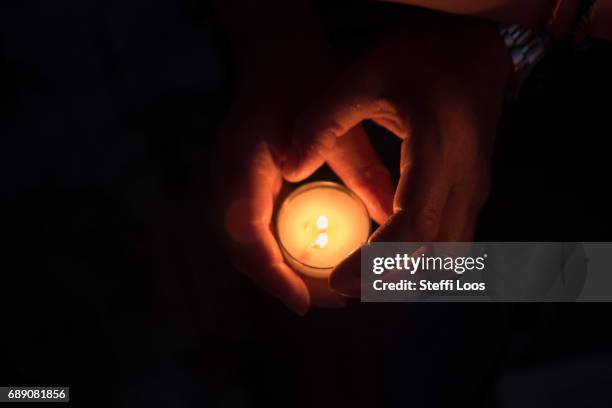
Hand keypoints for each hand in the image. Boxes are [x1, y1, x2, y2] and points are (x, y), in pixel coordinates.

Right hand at [214, 23, 393, 314]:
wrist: (275, 56)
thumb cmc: (306, 80)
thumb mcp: (340, 127)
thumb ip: (363, 173)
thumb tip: (394, 221)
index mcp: (243, 165)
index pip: (247, 237)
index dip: (274, 277)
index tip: (305, 304)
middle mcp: (225, 179)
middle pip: (242, 252)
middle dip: (281, 284)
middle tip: (329, 302)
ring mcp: (227, 183)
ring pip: (244, 246)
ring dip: (279, 272)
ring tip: (323, 289)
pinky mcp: (238, 185)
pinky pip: (250, 231)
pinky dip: (276, 253)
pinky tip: (307, 260)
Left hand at [283, 14, 511, 295]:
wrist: (477, 50)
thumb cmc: (424, 57)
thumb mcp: (366, 78)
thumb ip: (323, 121)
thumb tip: (289, 168)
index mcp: (439, 151)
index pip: (413, 225)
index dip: (377, 262)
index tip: (340, 282)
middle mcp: (466, 179)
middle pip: (436, 253)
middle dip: (392, 278)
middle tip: (346, 287)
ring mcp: (476, 188)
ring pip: (450, 253)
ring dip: (410, 272)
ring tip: (365, 278)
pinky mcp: (474, 190)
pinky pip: (453, 239)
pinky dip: (422, 256)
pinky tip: (390, 255)